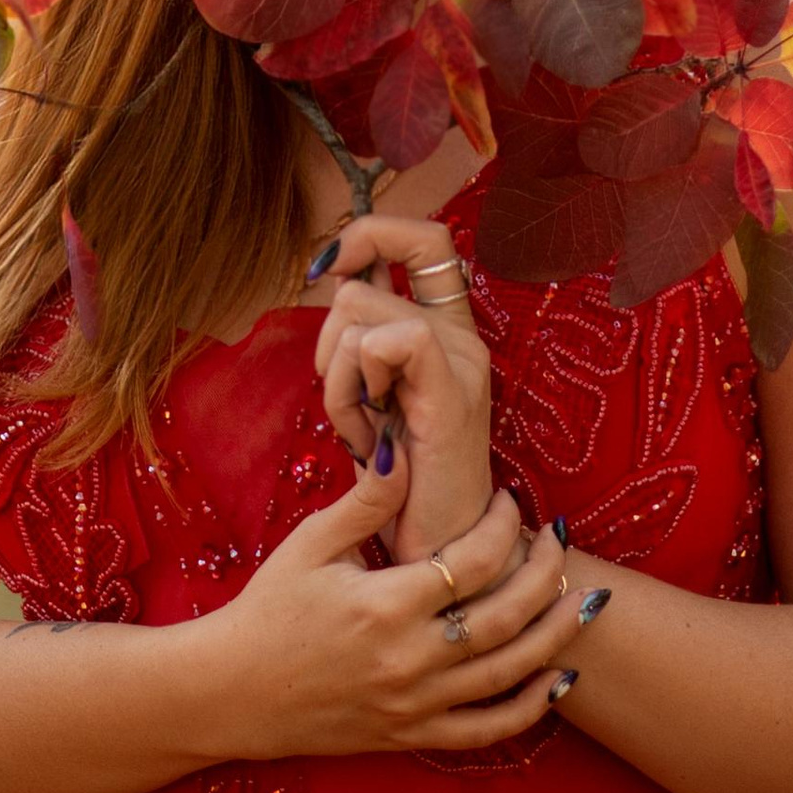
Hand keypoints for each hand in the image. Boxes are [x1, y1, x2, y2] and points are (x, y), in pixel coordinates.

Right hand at [206, 458, 579, 760]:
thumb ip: (366, 502)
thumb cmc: (269, 609)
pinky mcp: (412, 734)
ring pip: (509, 672)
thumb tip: (407, 452)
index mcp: (387, 604)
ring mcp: (415, 704)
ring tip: (585, 599)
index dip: (504, 526)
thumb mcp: (311, 545)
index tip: (511, 502)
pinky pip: (486, 729)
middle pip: (507, 615)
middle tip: (560, 541)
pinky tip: (559, 679)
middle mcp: (410, 658)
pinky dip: (530, 707)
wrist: (233, 691)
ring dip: (557, 634)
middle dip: (546, 574)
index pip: (475, 560)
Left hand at [313, 212, 494, 567]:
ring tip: (363, 435)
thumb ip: (362, 346)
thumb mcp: (375, 403)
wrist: (439, 561)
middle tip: (348, 398)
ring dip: (336, 380)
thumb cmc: (402, 490)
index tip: (329, 269)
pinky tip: (368, 436)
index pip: (425, 236)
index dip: (371, 232)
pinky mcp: (453, 392)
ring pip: (358, 314)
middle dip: (329, 337)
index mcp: (448, 334)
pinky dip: (353, 389)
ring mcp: (463, 361)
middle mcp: (463, 337)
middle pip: (368, 276)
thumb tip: (331, 277)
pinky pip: (385, 343)